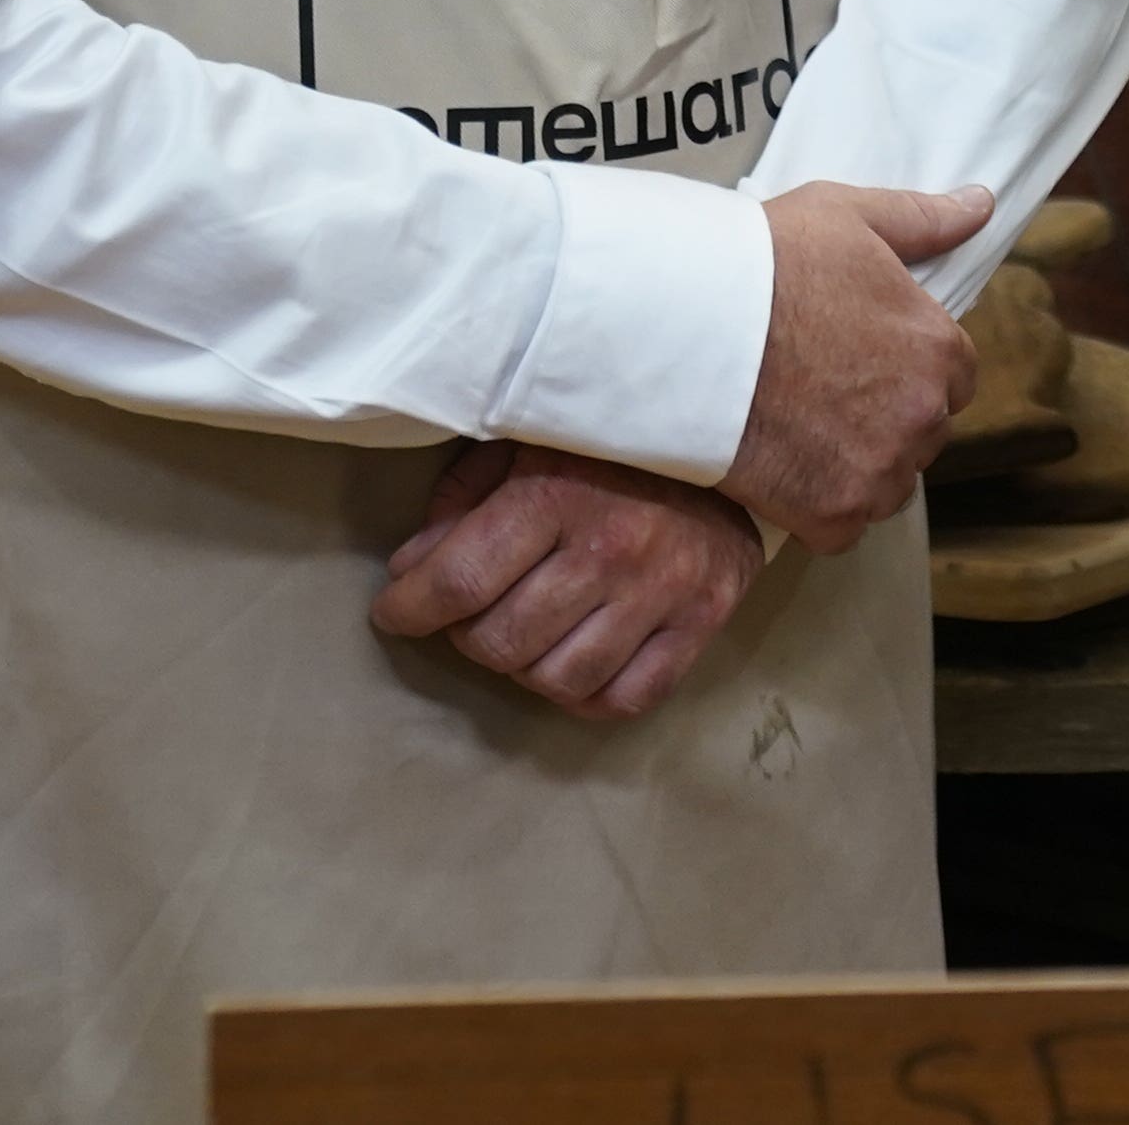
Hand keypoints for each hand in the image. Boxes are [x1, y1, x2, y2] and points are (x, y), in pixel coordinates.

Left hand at [371, 441, 761, 721]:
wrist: (733, 430)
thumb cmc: (608, 437)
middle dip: (465, 634)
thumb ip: (462, 500)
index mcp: (556, 493)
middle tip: (470, 612)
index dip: (408, 608)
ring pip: (556, 680)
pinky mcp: (702, 621)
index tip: (395, 610)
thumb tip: (412, 569)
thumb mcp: (524, 438)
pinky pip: (625, 698)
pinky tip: (572, 662)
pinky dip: (586, 695)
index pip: (457, 583)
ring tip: (523, 633)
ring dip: (522, 667)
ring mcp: (662, 592)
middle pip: (499, 642)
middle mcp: (611, 549)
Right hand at [720, 180, 989, 551]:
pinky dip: (817, 510)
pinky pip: (842, 528)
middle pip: (922, 431)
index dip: (908, 368)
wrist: (687, 326)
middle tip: (820, 393)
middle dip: (885, 418)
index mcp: (940, 348)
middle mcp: (924, 415)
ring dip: (857, 467)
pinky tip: (782, 472)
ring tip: (799, 433)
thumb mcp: (850, 216)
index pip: (955, 376)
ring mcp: (880, 471)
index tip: (861, 360)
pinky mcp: (831, 515)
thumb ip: (925, 219)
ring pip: (887, 484)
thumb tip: (982, 203)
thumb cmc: (767, 262)